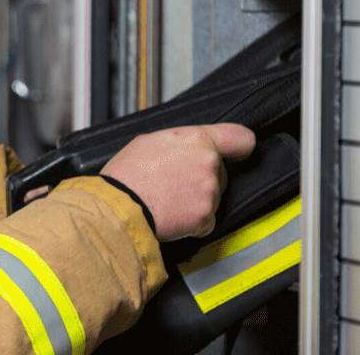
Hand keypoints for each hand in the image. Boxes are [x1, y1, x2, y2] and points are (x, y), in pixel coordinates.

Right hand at [100, 124, 255, 241]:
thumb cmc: (127, 175)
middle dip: (203, 177)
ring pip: (213, 196)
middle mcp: (209, 164)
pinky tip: (172, 214)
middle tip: (175, 182)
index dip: (240, 146)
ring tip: (168, 198)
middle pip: (221, 172)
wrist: (119, 207)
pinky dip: (192, 221)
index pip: (241, 139)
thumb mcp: (149, 141)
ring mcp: (210, 192)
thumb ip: (179, 142)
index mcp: (198, 140)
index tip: (238, 152)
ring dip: (196, 200)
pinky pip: (205, 219)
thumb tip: (186, 149)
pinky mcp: (206, 218)